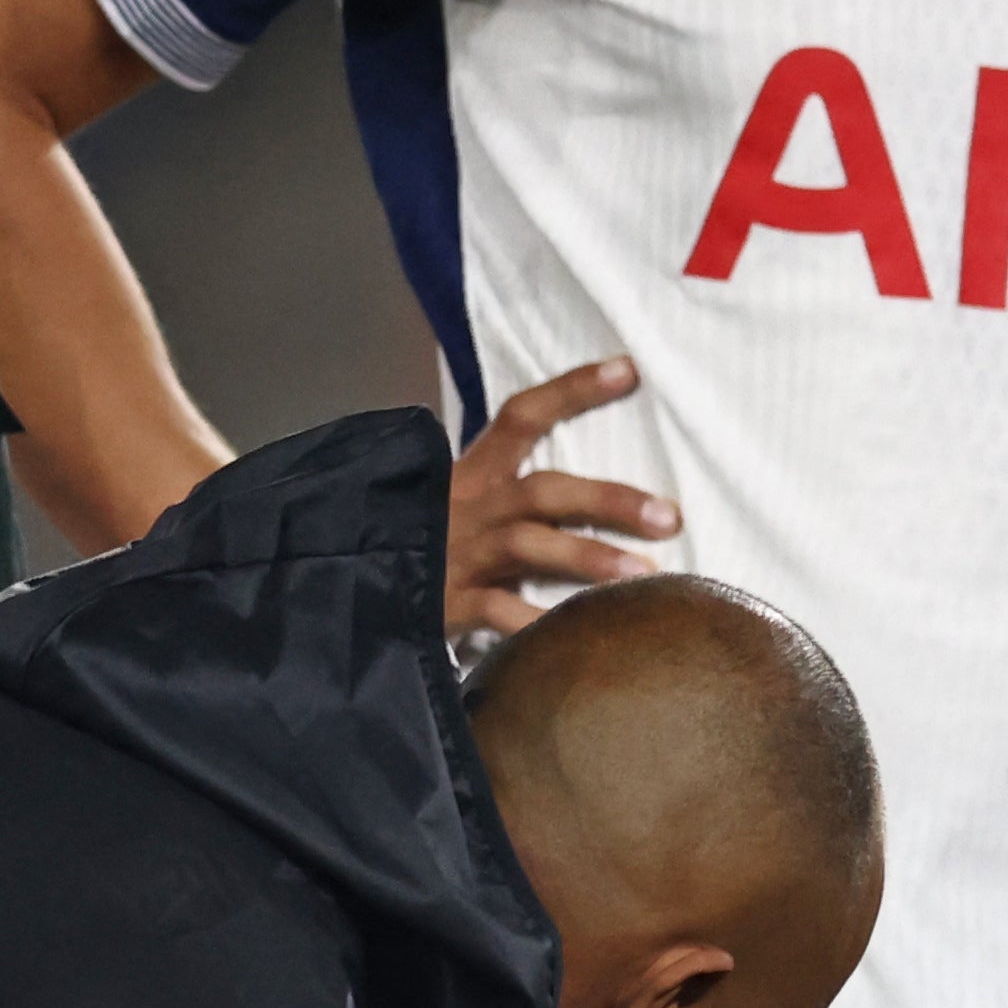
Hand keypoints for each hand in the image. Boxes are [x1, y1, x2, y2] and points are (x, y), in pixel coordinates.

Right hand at [446, 353, 675, 635]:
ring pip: (527, 545)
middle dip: (608, 499)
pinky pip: (498, 613)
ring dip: (587, 557)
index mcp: (471, 476)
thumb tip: (594, 496)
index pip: (521, 417)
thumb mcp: (457, 509)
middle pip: (543, 490)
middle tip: (668, 516)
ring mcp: (457, 555)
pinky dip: (537, 624)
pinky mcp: (446, 604)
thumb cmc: (420, 550)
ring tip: (641, 575)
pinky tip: (577, 636)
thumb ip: (510, 498)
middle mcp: (467, 508)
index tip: (630, 370)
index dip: (573, 390)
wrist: (340, 589)